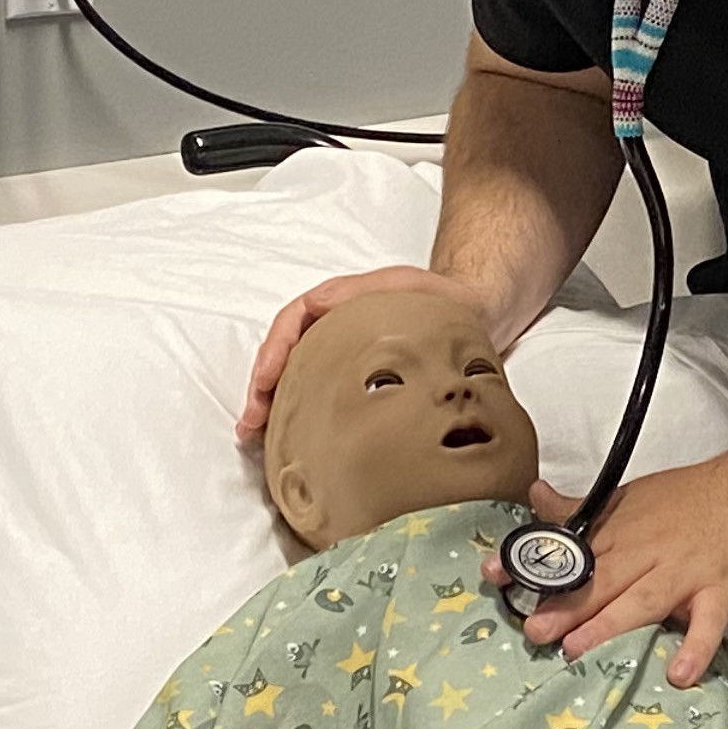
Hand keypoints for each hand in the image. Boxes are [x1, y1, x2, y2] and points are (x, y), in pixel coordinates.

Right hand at [235, 266, 480, 441]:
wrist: (476, 317)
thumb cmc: (439, 300)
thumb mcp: (403, 285)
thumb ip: (364, 292)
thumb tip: (317, 304)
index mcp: (339, 304)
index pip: (292, 322)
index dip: (273, 352)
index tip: (265, 381)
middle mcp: (335, 331)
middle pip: (286, 357)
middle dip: (263, 390)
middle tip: (251, 424)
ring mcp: (343, 357)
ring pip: (298, 380)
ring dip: (275, 407)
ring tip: (257, 437)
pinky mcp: (358, 383)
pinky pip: (321, 397)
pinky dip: (302, 417)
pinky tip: (293, 443)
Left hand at [499, 444, 727, 687]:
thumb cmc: (701, 497)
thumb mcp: (636, 494)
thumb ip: (585, 508)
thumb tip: (536, 498)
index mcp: (625, 527)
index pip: (572, 548)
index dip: (532, 563)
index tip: (494, 575)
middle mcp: (650, 550)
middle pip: (601, 579)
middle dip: (563, 604)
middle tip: (531, 629)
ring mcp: (687, 573)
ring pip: (642, 600)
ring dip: (609, 625)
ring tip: (577, 650)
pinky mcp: (724, 592)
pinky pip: (708, 625)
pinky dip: (695, 648)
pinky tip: (678, 674)